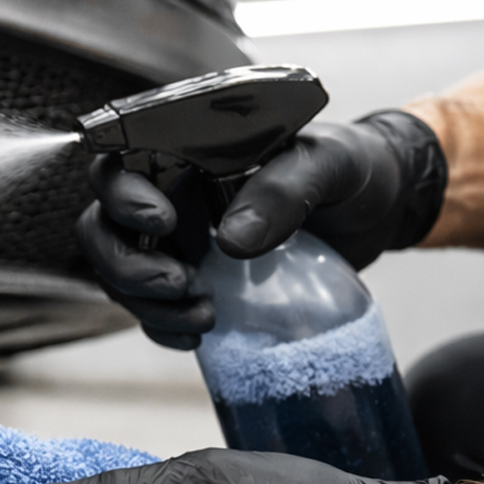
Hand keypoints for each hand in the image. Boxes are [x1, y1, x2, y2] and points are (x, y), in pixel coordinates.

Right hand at [75, 110, 445, 348]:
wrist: (380, 209)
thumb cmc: (352, 168)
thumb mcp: (330, 165)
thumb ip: (284, 189)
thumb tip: (233, 239)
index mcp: (187, 149)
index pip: (119, 162)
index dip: (122, 195)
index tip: (164, 222)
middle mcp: (169, 192)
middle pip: (103, 226)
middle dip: (126, 263)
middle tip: (181, 283)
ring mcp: (177, 240)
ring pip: (118, 271)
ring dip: (144, 302)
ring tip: (203, 317)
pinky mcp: (193, 279)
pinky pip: (151, 308)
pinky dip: (163, 326)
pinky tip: (200, 334)